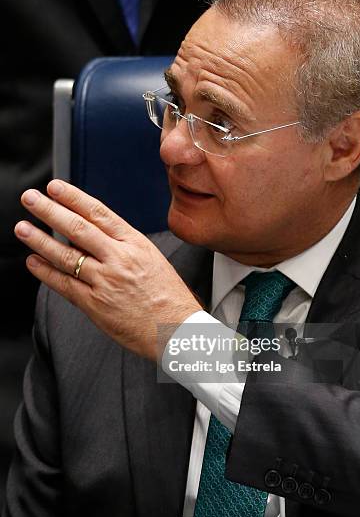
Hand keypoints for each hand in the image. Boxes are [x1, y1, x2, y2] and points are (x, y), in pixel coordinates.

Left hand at [14, 180, 201, 359]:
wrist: (178, 329)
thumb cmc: (170, 297)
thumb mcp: (152, 260)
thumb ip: (123, 247)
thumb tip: (93, 235)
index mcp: (136, 244)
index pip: (99, 213)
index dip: (73, 198)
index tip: (55, 187)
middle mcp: (120, 259)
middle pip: (78, 228)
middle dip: (50, 211)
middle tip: (31, 198)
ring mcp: (106, 281)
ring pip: (67, 255)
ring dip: (40, 240)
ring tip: (23, 229)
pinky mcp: (96, 304)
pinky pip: (65, 285)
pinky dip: (46, 273)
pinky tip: (33, 263)